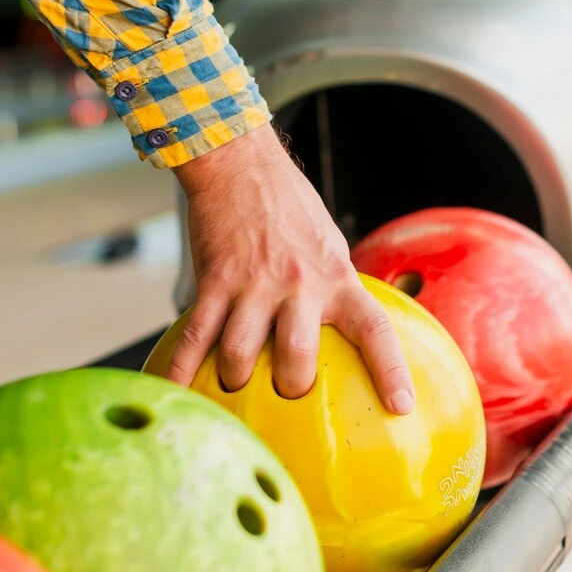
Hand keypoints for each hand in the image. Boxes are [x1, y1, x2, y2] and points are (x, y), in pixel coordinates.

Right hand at [167, 124, 414, 414]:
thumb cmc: (290, 206)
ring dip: (234, 379)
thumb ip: (334, 286)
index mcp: (337, 279)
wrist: (243, 165)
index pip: (374, 329)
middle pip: (297, 359)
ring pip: (240, 355)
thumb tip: (340, 327)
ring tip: (234, 380)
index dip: (389, 370)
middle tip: (285, 390)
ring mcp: (255, 285)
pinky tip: (172, 389)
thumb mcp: (330, 245)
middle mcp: (300, 286)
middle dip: (290, 388)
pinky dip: (180, 369)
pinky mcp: (216, 280)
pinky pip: (196, 336)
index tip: (399, 406)